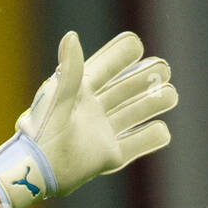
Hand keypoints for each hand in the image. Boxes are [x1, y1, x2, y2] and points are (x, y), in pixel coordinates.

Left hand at [0, 30, 177, 207]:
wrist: (37, 172)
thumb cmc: (42, 131)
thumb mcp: (58, 97)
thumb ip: (71, 70)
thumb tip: (72, 35)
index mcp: (79, 94)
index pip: (105, 68)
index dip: (119, 55)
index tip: (136, 44)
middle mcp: (93, 111)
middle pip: (125, 89)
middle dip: (145, 78)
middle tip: (163, 68)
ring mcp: (102, 134)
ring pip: (134, 114)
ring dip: (153, 103)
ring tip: (170, 94)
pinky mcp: (109, 156)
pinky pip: (136, 144)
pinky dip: (151, 138)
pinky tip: (162, 130)